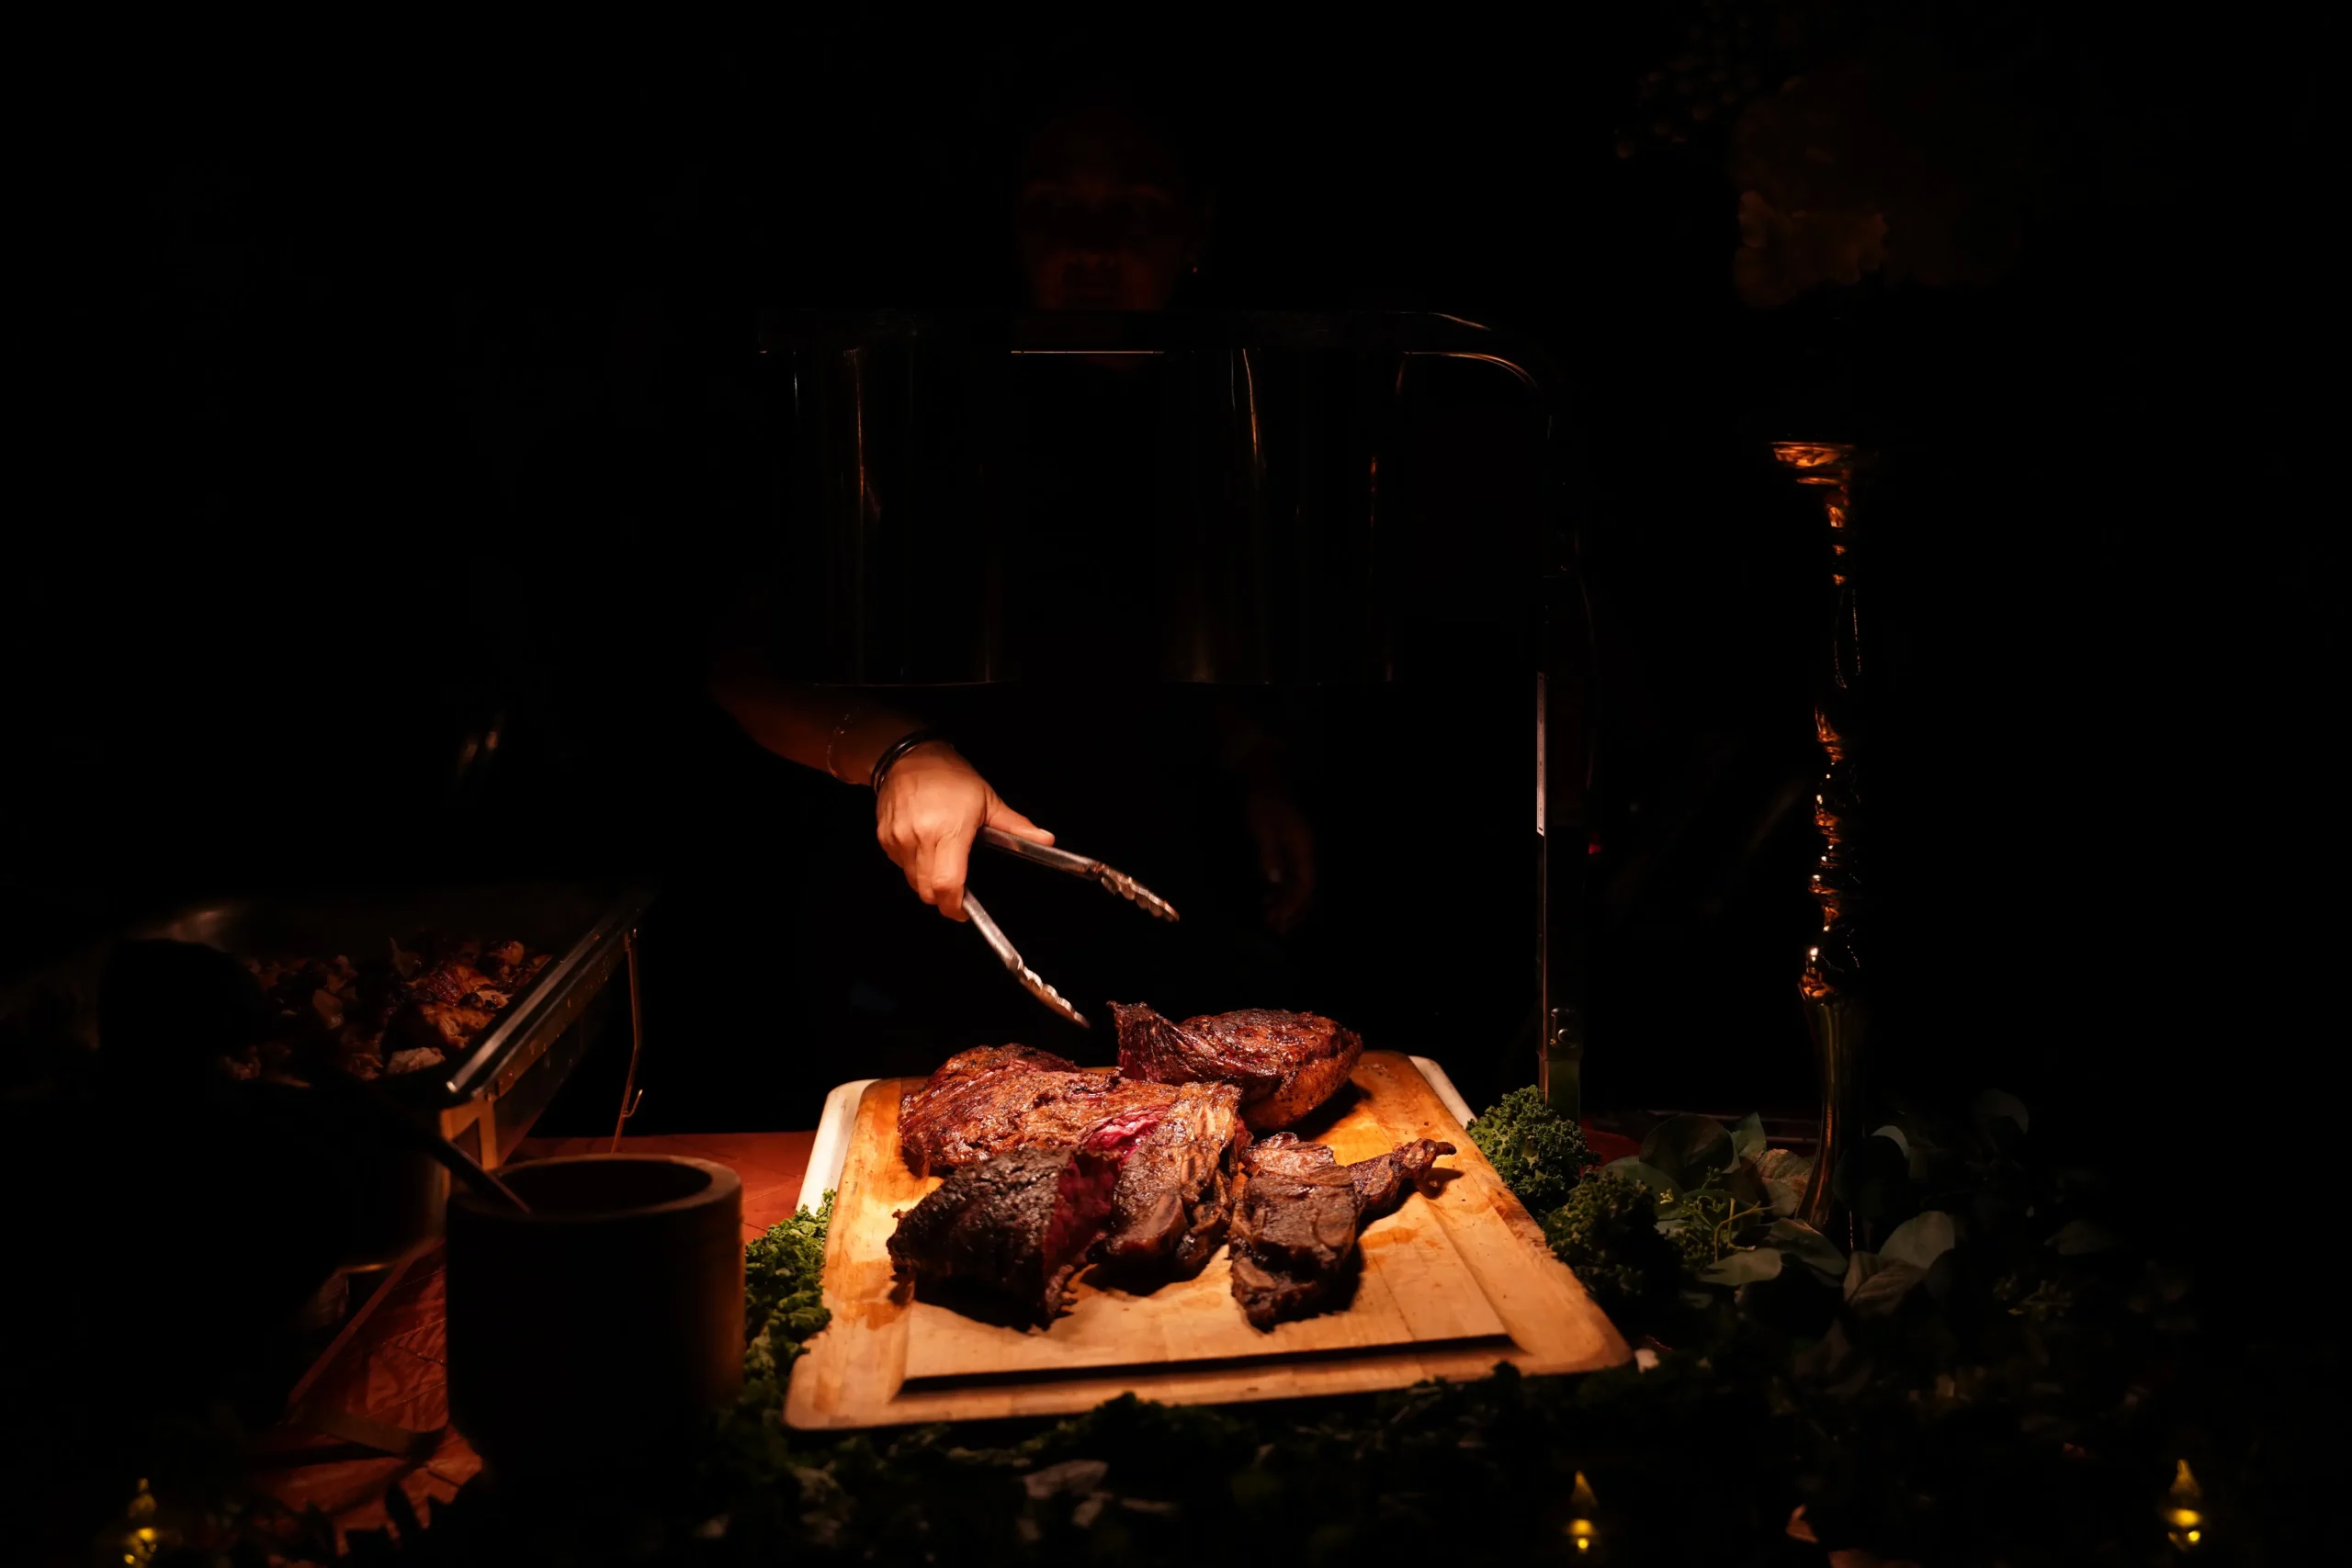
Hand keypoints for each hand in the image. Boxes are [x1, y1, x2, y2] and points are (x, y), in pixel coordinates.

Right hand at [873, 742, 1051, 921]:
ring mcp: (898, 840)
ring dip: (928, 881)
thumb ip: (1015, 827)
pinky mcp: (884, 839)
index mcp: (948, 831)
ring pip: (913, 881)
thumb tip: (1046, 840)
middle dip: (943, 898)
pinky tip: (926, 847)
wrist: (909, 758)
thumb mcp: (988, 800)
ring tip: (943, 859)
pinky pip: (900, 866)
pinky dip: (914, 866)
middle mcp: (919, 838)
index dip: (955, 905)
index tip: (964, 910)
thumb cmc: (950, 777)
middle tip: (957, 888)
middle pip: (927, 891)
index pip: (947, 884)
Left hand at [1243, 778, 1316, 936]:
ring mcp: (1296, 850)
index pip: (1306, 884)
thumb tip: (1274, 882)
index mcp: (1304, 847)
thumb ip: (1269, 856)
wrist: (1259, 777)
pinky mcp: (1285, 849)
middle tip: (1274, 929)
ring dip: (1284, 903)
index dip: (1294, 905)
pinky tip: (1267, 901)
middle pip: (1305, 888)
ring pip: (1296, 884)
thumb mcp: (1262, 829)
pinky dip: (1279, 891)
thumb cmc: (1261, 801)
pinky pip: (1287, 876)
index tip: (1279, 920)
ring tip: (1269, 920)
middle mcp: (1305, 851)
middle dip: (1292, 910)